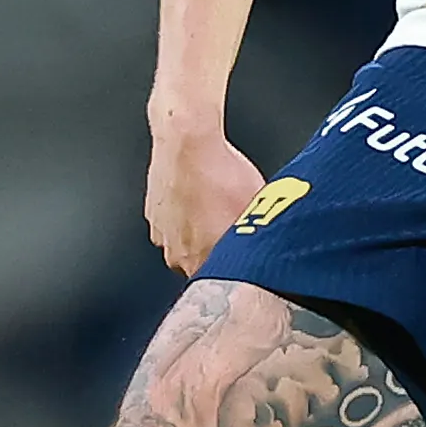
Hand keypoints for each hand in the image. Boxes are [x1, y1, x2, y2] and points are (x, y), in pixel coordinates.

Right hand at [146, 120, 272, 274]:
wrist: (187, 142)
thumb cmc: (219, 172)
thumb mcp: (257, 206)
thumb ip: (261, 235)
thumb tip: (271, 244)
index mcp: (204, 261)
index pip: (223, 284)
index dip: (238, 272)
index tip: (246, 261)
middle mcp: (179, 255)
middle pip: (202, 266)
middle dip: (219, 252)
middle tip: (232, 231)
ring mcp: (163, 236)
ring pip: (186, 246)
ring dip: (200, 235)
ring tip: (214, 210)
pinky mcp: (153, 216)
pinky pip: (173, 226)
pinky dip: (185, 217)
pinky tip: (199, 199)